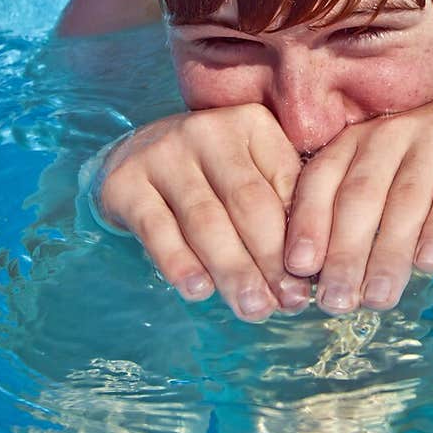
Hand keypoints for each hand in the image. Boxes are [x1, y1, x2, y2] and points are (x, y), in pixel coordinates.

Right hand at [92, 106, 309, 320]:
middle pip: (248, 204)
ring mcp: (163, 153)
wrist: (134, 157)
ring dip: (233, 271)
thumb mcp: (252, 174)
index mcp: (251, 124)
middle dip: (270, 260)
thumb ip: (281, 209)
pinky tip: (200, 292)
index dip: (300, 237)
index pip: (285, 184)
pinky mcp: (125, 183)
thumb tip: (305, 276)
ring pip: (206, 222)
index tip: (307, 282)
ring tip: (252, 309)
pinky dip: (181, 264)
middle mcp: (208, 130)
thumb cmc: (212, 176)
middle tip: (284, 304)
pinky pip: (158, 231)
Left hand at [283, 80, 432, 312]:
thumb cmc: (421, 157)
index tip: (299, 267)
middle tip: (337, 302)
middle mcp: (388, 135)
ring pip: (406, 198)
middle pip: (361, 196)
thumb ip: (352, 212)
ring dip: (389, 252)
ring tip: (379, 297)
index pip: (322, 180)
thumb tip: (320, 278)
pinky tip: (430, 263)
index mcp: (354, 142)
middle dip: (345, 252)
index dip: (309, 223)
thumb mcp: (380, 171)